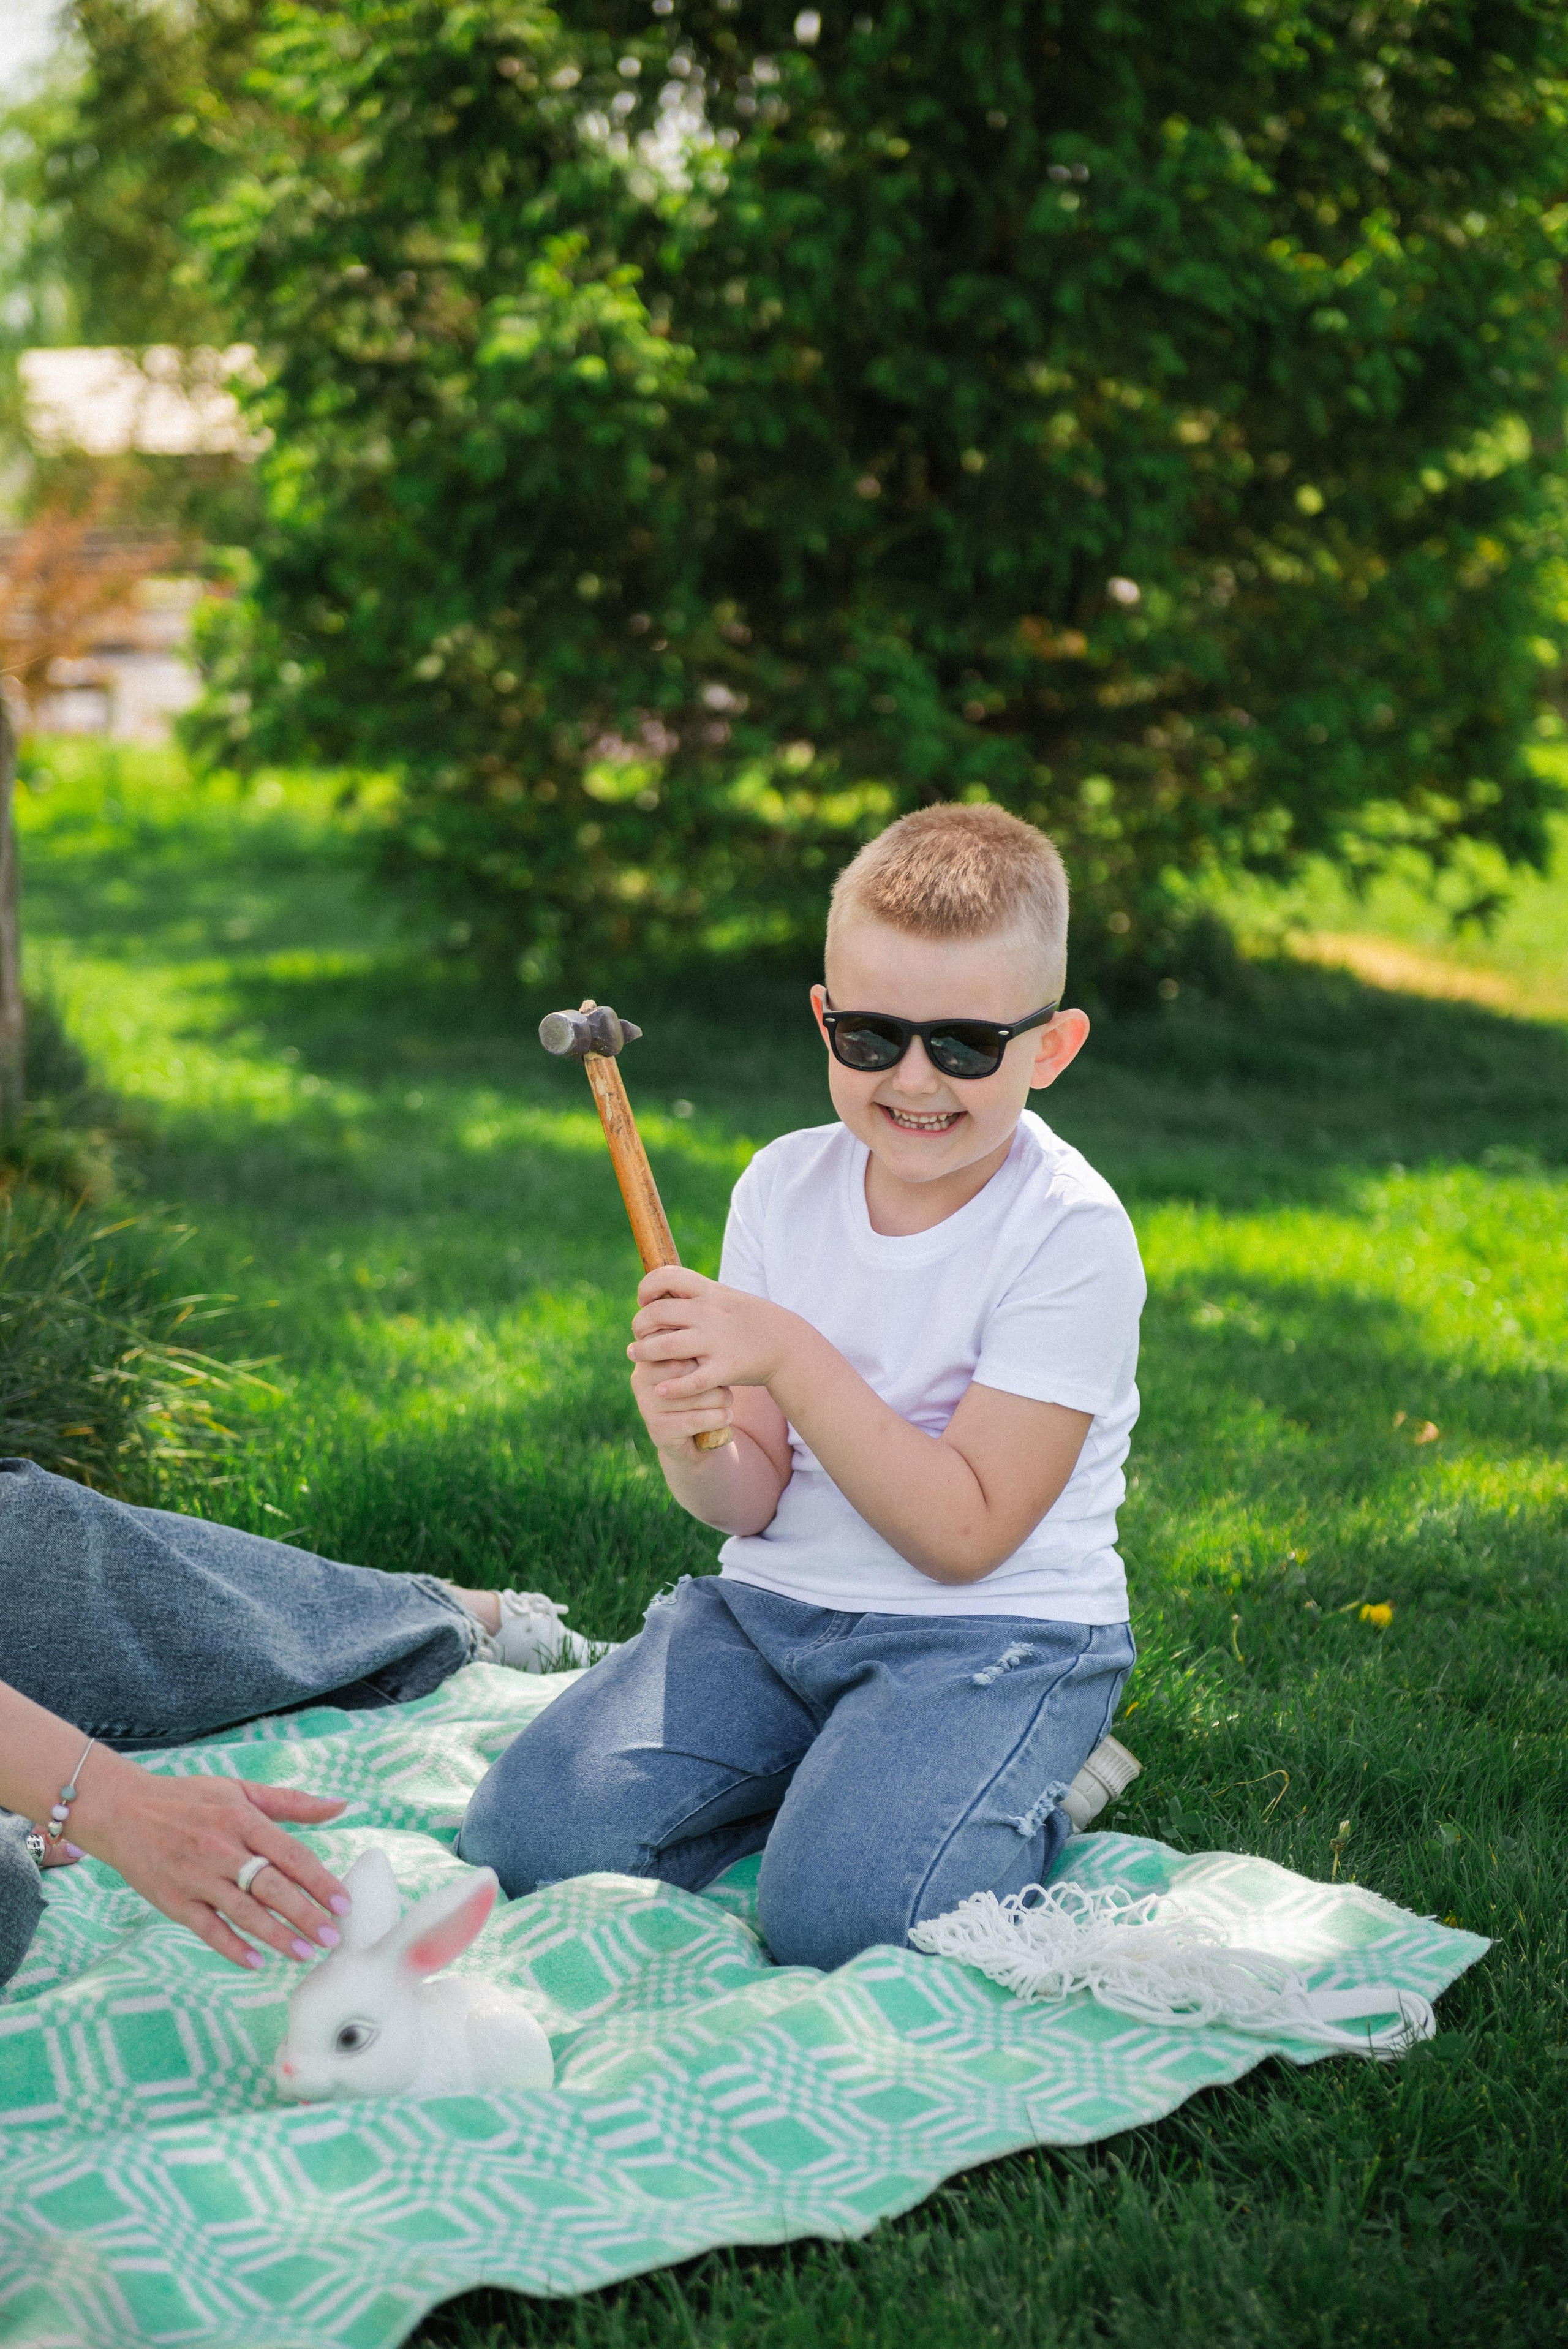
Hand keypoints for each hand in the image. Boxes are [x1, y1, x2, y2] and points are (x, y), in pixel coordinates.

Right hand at [85, 1767, 351, 1971]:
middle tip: (332, 1937)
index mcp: (242, 1819)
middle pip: (272, 1887)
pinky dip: (230, 1947)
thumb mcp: (240, 1790)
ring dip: (276, 1935)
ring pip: (243, 1912)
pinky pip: (207, 1929)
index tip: (344, 1903)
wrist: (122, 1810)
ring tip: (304, 1952)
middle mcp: (221, 1849)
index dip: (320, 1881)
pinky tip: (255, 1962)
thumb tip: (340, 1805)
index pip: (291, 1854)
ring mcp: (196, 1877)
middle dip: (305, 1914)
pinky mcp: (173, 1900)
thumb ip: (292, 1802)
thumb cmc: (189, 1799)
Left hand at [628, 1268, 796, 1410]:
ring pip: (667, 1346)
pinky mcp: (726, 1368)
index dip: (647, 1288)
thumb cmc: (747, 1320)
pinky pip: (692, 1380)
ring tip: (635, 1355)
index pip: (666, 1276)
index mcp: (709, 1291)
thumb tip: (656, 1294)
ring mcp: (717, 1341)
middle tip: (639, 1334)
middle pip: (658, 1313)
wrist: (787, 1344)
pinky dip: (672, 1387)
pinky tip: (660, 1390)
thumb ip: (693, 1295)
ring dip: (644, 1352)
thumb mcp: (723, 1297)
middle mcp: (710, 1313)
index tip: (645, 1302)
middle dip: (640, 1324)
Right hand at [629, 1346, 733, 1454]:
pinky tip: (726, 1417)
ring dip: (720, 1399)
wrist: (694, 1437)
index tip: (718, 1364)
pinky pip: (696, 1419)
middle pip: (688, 1369)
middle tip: (727, 1386)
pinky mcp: (658, 1428)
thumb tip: (710, 1353)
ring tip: (728, 1400)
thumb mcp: (698, 1366)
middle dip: (713, 1378)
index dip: (705, 1356)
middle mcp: (641, 1377)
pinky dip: (718, 1418)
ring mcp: (646, 1404)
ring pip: (694, 1395)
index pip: (681, 1345)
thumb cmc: (700, 1390)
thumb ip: (698, 1352)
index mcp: (649, 1354)